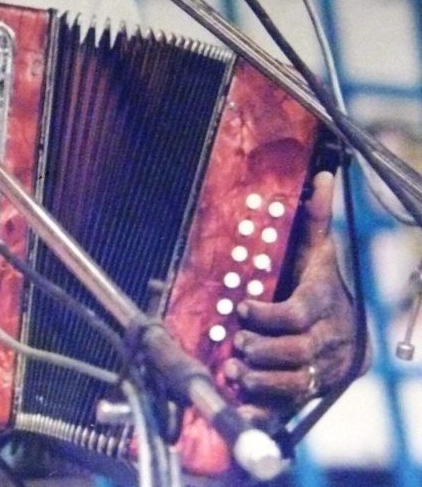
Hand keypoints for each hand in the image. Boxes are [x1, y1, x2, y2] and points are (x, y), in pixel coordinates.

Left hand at [223, 171, 364, 419]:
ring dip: (261, 380)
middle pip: (296, 352)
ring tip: (235, 370)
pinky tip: (243, 407)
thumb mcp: (319, 252)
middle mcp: (326, 342)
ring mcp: (319, 371)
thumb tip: (321, 175)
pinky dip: (265, 412)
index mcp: (323, 306)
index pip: (298, 314)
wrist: (352, 335)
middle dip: (263, 349)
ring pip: (294, 383)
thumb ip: (314, 218)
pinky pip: (288, 409)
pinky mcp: (308, 394)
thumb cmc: (324, 286)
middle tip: (236, 343)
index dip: (268, 315)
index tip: (243, 307)